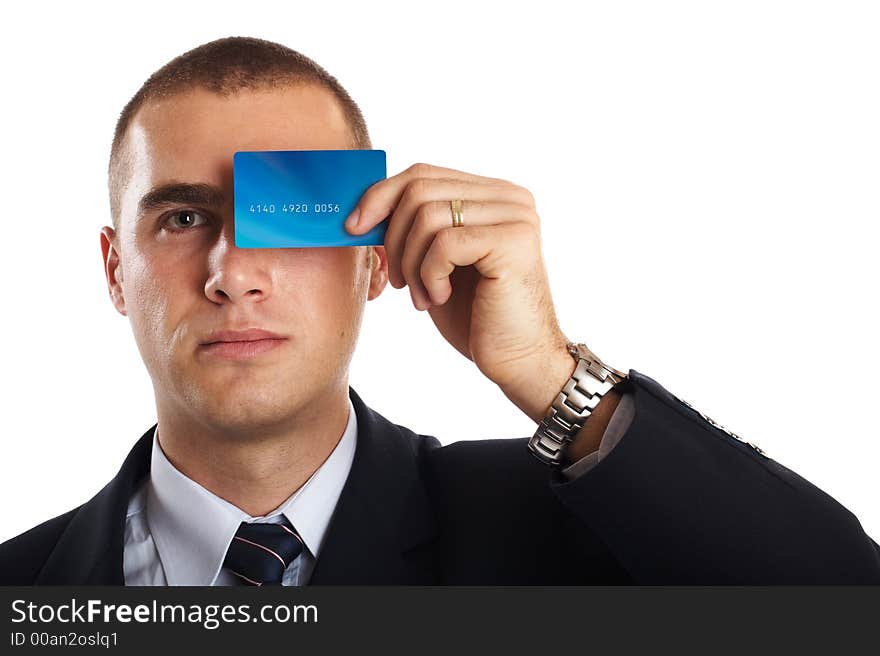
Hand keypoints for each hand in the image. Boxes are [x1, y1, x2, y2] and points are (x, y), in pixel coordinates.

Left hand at [345, 162, 575, 422]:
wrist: (519, 361)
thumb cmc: (476, 317)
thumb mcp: (437, 263)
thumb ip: (417, 228)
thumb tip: (365, 208)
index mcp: (492, 195)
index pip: (423, 174)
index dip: (381, 196)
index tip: (355, 227)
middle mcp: (509, 197)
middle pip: (420, 190)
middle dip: (394, 237)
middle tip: (399, 281)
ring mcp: (515, 216)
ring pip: (427, 216)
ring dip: (411, 263)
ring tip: (423, 296)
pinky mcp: (513, 241)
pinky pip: (444, 243)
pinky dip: (430, 275)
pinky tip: (441, 297)